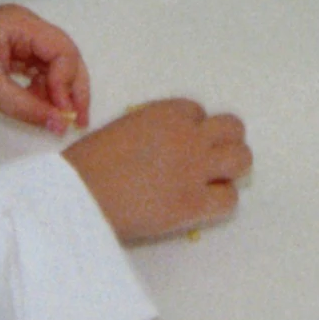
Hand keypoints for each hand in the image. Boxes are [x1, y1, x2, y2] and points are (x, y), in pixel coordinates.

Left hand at [0, 5, 90, 133]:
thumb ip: (26, 106)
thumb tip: (59, 125)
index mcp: (20, 23)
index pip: (61, 49)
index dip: (67, 82)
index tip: (63, 113)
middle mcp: (24, 26)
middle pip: (64, 55)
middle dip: (72, 88)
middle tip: (79, 120)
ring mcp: (18, 38)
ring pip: (54, 65)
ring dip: (59, 92)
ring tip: (58, 120)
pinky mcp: (11, 53)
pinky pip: (37, 71)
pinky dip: (43, 91)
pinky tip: (42, 110)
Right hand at [65, 97, 250, 241]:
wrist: (77, 196)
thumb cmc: (86, 165)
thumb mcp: (122, 130)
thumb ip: (150, 133)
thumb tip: (161, 148)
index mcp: (165, 113)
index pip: (198, 112)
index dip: (192, 129)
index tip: (180, 145)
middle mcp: (187, 135)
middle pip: (232, 128)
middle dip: (224, 143)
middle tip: (209, 161)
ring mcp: (194, 168)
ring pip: (241, 158)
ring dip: (231, 169)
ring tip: (215, 182)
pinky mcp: (193, 203)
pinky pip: (230, 199)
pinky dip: (221, 202)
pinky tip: (203, 207)